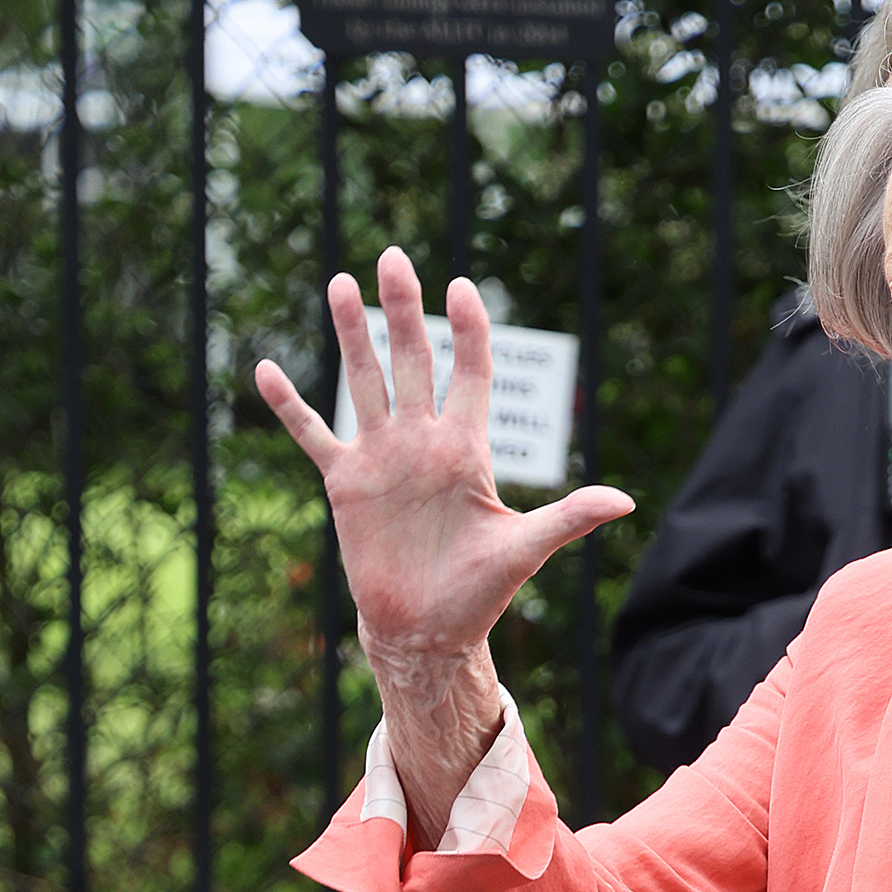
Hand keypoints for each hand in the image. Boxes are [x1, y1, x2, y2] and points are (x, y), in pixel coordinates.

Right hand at [254, 251, 632, 833]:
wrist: (428, 632)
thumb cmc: (480, 595)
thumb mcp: (525, 551)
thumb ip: (569, 518)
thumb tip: (626, 502)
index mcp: (466, 450)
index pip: (470, 374)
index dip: (468, 331)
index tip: (462, 290)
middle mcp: (422, 442)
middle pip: (413, 361)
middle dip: (403, 311)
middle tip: (395, 258)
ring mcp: (381, 457)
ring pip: (364, 380)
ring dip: (352, 334)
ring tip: (341, 282)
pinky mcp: (346, 483)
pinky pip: (313, 434)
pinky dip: (289, 406)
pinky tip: (265, 369)